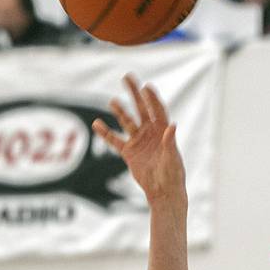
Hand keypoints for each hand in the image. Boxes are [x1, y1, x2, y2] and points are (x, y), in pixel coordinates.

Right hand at [92, 75, 185, 201]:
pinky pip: (115, 140)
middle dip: (134, 93)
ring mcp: (138, 141)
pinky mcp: (129, 152)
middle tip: (127, 77)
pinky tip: (96, 124)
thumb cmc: (172, 175)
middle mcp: (150, 132)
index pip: (157, 110)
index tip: (146, 87)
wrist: (162, 191)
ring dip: (120, 111)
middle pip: (141, 108)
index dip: (152, 98)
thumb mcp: (172, 158)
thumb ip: (170, 142)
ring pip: (127, 122)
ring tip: (112, 102)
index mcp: (163, 131)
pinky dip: (106, 133)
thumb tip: (173, 125)